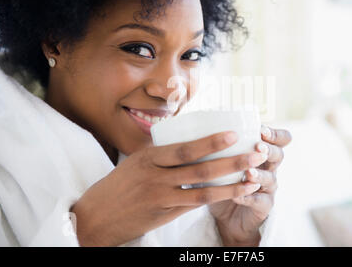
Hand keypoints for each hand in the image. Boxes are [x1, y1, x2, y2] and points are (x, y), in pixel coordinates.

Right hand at [70, 131, 265, 245]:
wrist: (95, 218)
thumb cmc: (118, 185)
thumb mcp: (136, 162)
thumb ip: (162, 155)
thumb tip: (191, 142)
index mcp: (149, 158)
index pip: (184, 149)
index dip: (211, 142)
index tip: (234, 133)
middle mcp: (156, 178)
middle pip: (200, 169)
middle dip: (231, 162)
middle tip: (256, 153)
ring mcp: (160, 199)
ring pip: (202, 192)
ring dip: (231, 186)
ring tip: (252, 179)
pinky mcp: (163, 216)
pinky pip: (193, 207)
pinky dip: (214, 199)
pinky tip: (233, 194)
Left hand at [209, 125, 291, 245]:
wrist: (227, 214)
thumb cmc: (223, 180)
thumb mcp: (221, 160)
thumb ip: (217, 145)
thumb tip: (195, 125)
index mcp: (261, 152)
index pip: (280, 139)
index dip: (275, 134)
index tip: (261, 130)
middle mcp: (269, 167)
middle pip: (279, 155)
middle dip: (269, 150)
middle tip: (258, 147)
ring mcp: (268, 188)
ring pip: (270, 178)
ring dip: (259, 174)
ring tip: (248, 173)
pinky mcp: (264, 206)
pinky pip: (259, 201)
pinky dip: (248, 197)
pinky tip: (237, 196)